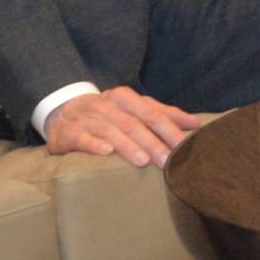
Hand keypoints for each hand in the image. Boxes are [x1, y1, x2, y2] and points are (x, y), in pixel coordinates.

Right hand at [42, 86, 203, 168]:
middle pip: (133, 123)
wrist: (62, 113)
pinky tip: (107, 152)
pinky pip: (81, 137)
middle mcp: (105, 105)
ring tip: (143, 161)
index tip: (184, 146)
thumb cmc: (108, 114)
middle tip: (168, 162)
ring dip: (127, 146)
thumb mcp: (134, 110)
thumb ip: (163, 115)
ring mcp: (86, 118)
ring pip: (110, 130)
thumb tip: (196, 123)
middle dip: (153, 142)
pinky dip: (94, 143)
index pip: (151, 113)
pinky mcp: (68, 133)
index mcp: (124, 97)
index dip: (169, 129)